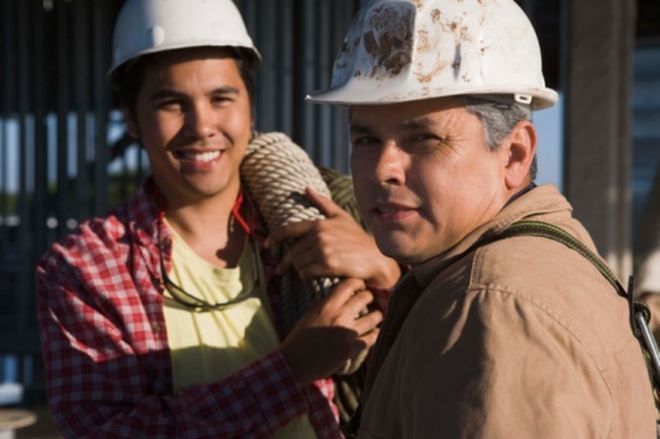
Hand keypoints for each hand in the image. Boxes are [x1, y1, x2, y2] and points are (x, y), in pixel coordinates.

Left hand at [267, 187, 399, 287]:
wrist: (374, 258)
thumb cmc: (357, 238)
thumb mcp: (341, 217)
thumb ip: (322, 203)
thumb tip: (306, 188)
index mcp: (319, 224)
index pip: (288, 230)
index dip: (273, 239)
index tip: (266, 246)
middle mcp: (319, 236)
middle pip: (292, 253)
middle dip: (287, 262)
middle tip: (282, 269)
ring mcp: (323, 250)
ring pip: (298, 264)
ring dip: (299, 269)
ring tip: (306, 270)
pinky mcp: (328, 265)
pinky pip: (306, 273)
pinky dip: (306, 276)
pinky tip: (313, 275)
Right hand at [279, 278, 382, 384]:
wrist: (294, 362)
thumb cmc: (298, 338)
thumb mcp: (310, 314)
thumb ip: (326, 304)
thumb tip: (341, 297)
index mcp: (327, 305)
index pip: (349, 284)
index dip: (358, 283)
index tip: (361, 286)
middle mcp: (339, 315)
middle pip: (365, 297)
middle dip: (369, 297)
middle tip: (369, 300)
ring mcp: (347, 332)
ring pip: (374, 317)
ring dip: (377, 316)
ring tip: (377, 316)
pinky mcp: (351, 348)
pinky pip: (372, 338)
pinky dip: (374, 335)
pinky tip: (373, 334)